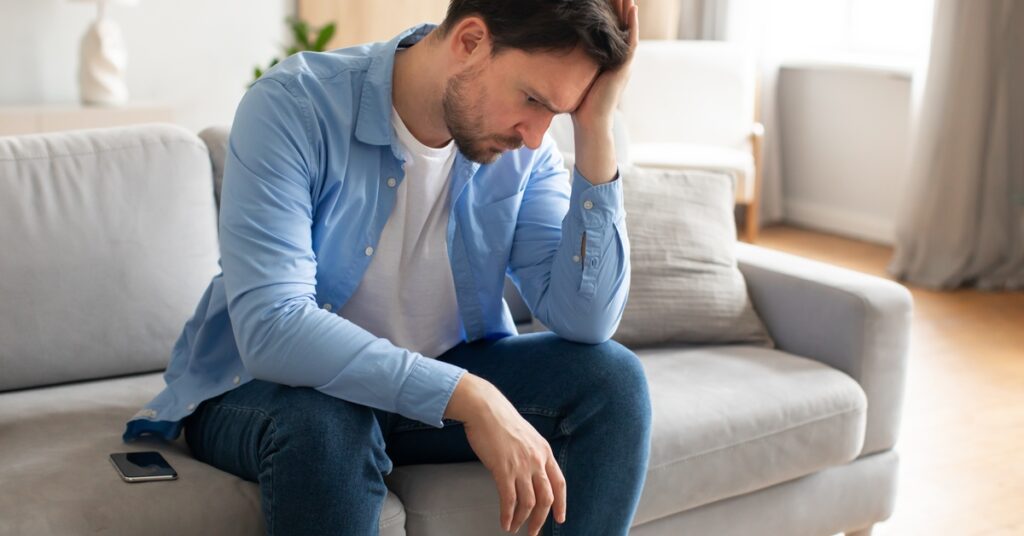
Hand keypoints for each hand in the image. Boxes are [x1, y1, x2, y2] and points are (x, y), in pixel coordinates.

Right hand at [445, 374, 566, 534]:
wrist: (485, 408)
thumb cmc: (500, 420)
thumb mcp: (526, 436)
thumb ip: (531, 453)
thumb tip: (528, 471)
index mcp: (544, 451)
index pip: (559, 483)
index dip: (561, 504)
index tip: (560, 518)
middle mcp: (536, 460)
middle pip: (546, 498)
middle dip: (541, 520)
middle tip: (534, 532)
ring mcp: (521, 465)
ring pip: (529, 503)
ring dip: (523, 520)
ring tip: (515, 529)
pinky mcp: (503, 469)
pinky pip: (509, 500)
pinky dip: (508, 514)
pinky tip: (505, 522)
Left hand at [571, 0, 638, 131]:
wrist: (589, 122)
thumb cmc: (579, 104)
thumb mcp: (574, 75)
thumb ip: (571, 63)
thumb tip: (552, 49)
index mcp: (608, 58)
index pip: (610, 29)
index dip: (609, 12)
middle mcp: (618, 58)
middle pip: (620, 24)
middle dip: (618, 5)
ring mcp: (624, 62)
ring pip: (628, 28)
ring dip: (627, 9)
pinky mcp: (624, 67)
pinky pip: (632, 40)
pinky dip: (633, 24)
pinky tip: (632, 8)